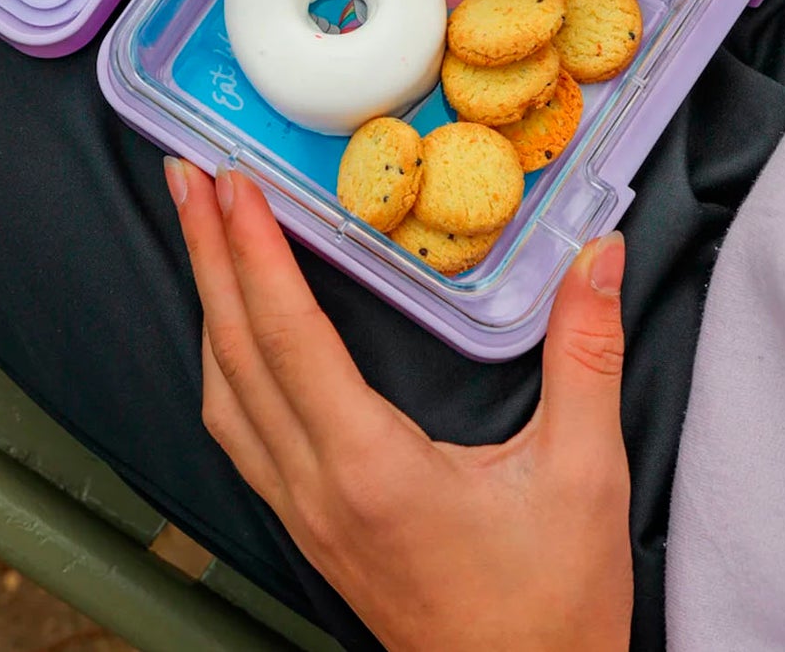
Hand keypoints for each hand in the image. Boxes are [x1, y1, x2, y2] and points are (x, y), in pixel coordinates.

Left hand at [165, 156, 632, 651]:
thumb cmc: (550, 610)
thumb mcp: (585, 475)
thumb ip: (587, 354)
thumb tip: (600, 257)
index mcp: (371, 469)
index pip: (291, 337)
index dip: (256, 252)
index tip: (231, 185)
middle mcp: (317, 488)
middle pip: (237, 352)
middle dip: (206, 254)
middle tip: (184, 176)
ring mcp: (302, 512)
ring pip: (223, 393)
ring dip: (208, 304)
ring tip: (199, 234)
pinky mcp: (308, 526)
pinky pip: (237, 433)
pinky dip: (223, 362)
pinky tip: (230, 335)